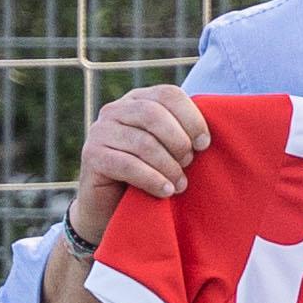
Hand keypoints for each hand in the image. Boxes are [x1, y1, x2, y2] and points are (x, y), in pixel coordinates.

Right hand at [70, 85, 210, 241]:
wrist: (111, 208)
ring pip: (143, 142)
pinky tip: (165, 191)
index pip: (168, 94)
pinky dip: (152, 179)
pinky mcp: (92, 156)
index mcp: (137, 100)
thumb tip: (210, 136)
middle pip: (154, 114)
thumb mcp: (168, 149)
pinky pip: (128, 165)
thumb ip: (183, 133)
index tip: (205, 144)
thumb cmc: (149, 175)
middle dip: (179, 142)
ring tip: (180, 185)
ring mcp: (100, 131)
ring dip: (168, 166)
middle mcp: (115, 110)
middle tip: (188, 164)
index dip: (191, 118)